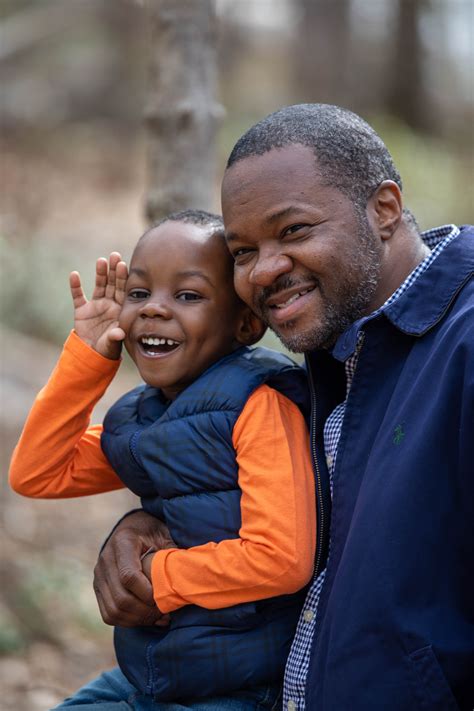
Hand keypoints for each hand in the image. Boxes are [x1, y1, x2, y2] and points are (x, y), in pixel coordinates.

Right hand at [70, 252, 127, 359]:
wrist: (92, 354)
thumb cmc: (108, 348)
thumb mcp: (112, 343)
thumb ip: (115, 337)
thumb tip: (119, 333)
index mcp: (120, 309)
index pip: (123, 291)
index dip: (122, 278)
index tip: (123, 265)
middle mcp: (109, 304)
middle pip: (112, 284)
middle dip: (113, 270)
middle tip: (115, 255)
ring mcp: (96, 305)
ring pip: (99, 286)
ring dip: (100, 274)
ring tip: (101, 261)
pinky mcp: (82, 310)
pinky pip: (78, 296)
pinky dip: (75, 286)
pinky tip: (74, 275)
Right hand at [93, 510, 174, 626]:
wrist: (131, 527)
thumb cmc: (152, 531)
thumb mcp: (164, 534)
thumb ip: (171, 553)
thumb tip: (186, 575)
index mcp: (123, 542)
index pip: (129, 576)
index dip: (147, 593)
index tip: (165, 597)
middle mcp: (106, 559)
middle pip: (121, 598)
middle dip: (145, 611)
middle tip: (165, 614)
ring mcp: (99, 575)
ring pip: (113, 610)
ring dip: (138, 619)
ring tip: (158, 618)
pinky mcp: (98, 587)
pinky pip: (108, 614)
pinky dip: (128, 622)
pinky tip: (146, 618)